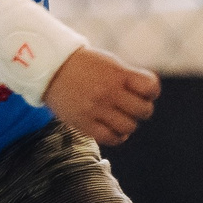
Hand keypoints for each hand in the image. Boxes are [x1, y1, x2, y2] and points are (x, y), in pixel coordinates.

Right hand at [44, 48, 159, 145]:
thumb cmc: (84, 66)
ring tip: (119, 117)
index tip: (143, 91)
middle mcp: (109, 92)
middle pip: (144, 110)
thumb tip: (147, 98)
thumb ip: (128, 78)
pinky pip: (110, 138)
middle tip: (131, 106)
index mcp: (118, 74)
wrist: (52, 69)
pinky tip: (114, 129)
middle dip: (141, 109)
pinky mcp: (84, 123)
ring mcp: (96, 109)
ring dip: (128, 124)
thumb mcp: (109, 64)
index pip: (150, 87)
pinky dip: (117, 137)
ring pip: (129, 127)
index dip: (151, 91)